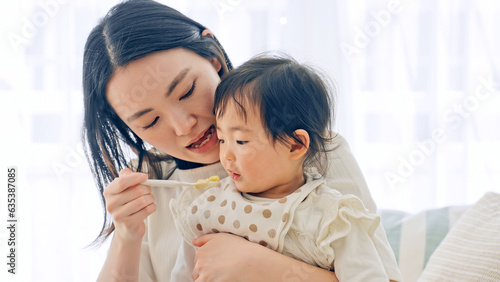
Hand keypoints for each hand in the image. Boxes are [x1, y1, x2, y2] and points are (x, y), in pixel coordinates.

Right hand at [103, 168, 155, 242]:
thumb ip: (125, 178)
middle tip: (149, 191)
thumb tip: (127, 172)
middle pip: (136, 191)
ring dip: (151, 198)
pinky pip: (147, 210)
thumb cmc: (127, 205)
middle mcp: (111, 204)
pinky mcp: (128, 224)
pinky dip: (152, 207)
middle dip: (147, 189)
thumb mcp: (124, 190)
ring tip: (150, 200)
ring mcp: (118, 216)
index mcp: (109, 193)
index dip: (136, 177)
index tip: (145, 177)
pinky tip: (150, 207)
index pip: (122, 181)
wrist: (126, 228)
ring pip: (143, 201)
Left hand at [192, 233, 338, 281]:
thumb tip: (194, 242)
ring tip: (227, 276)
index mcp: (201, 253)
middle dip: (208, 275)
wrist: (253, 262)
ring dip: (211, 280)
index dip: (210, 267)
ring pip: (202, 281)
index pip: (198, 264)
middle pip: (198, 275)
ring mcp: (204, 278)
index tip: (222, 267)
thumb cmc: (241, 248)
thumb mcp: (222, 237)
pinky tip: (227, 279)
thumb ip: (206, 239)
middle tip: (225, 273)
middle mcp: (199, 265)